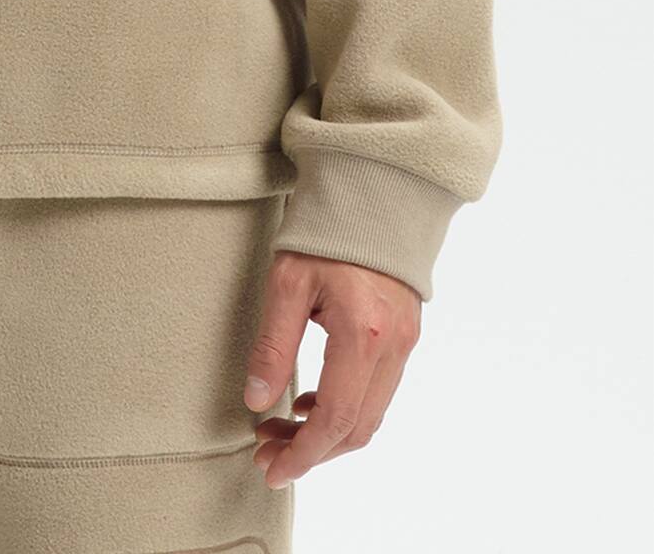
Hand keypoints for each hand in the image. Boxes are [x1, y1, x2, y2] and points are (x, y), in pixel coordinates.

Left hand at [242, 249, 420, 487]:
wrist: (372, 194)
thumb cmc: (324, 232)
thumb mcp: (286, 282)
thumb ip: (273, 345)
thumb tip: (257, 401)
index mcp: (363, 333)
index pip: (337, 417)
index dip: (305, 453)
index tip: (274, 469)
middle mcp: (393, 346)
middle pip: (357, 427)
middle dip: (312, 450)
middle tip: (267, 453)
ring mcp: (405, 342)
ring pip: (371, 414)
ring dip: (327, 433)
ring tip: (281, 430)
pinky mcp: (405, 336)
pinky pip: (378, 391)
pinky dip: (346, 408)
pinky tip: (310, 400)